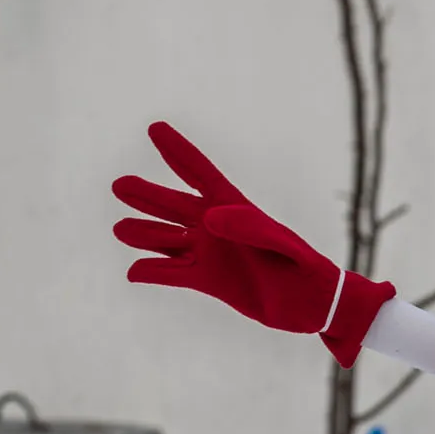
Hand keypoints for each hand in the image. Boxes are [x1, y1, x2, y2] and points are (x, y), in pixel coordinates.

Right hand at [111, 122, 390, 361]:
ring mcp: (210, 254)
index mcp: (236, 209)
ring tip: (120, 230)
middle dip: (147, 195)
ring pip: (167, 239)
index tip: (155, 128)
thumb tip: (209, 217)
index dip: (178, 151)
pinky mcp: (209, 282)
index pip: (200, 173)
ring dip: (144, 234)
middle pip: (174, 205)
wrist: (315, 306)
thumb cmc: (306, 270)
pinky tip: (133, 273)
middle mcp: (217, 227)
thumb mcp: (283, 245)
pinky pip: (172, 274)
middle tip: (119, 185)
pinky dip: (152, 273)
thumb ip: (250, 228)